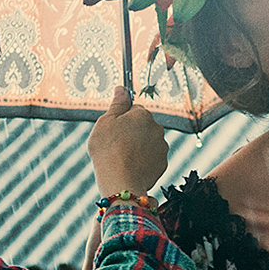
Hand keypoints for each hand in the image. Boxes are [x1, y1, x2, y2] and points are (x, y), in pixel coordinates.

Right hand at [87, 82, 167, 196]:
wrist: (121, 182)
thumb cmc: (109, 149)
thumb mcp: (106, 122)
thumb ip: (117, 104)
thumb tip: (122, 88)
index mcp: (143, 114)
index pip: (134, 110)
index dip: (121, 119)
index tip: (113, 130)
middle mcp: (157, 128)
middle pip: (142, 126)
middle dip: (131, 133)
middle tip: (116, 145)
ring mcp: (162, 146)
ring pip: (148, 142)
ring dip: (138, 147)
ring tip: (123, 158)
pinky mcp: (162, 164)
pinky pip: (151, 158)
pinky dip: (143, 161)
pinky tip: (131, 167)